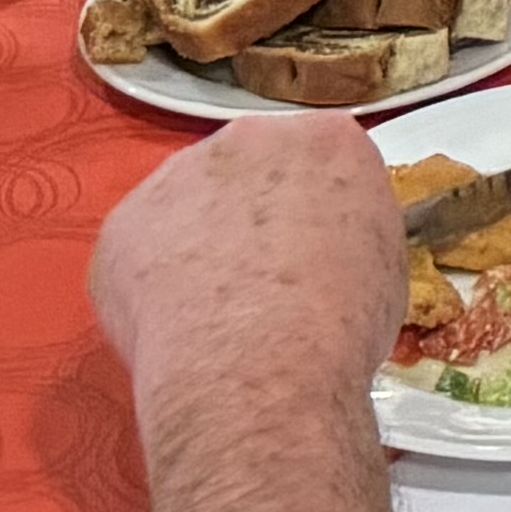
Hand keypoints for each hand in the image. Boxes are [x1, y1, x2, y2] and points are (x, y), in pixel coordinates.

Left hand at [94, 110, 401, 421]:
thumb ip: (350, 231)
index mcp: (327, 141)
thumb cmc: (336, 328)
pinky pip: (140, 247)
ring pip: (189, 203)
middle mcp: (251, 139)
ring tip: (216, 311)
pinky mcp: (125, 221)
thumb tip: (326, 251)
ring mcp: (179, 174)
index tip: (311, 246)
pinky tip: (178, 323)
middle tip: (262, 277)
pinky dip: (152, 283)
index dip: (313, 209)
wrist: (259, 372)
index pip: (320, 159)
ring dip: (199, 242)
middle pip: (250, 168)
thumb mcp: (385, 268)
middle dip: (253, 214)